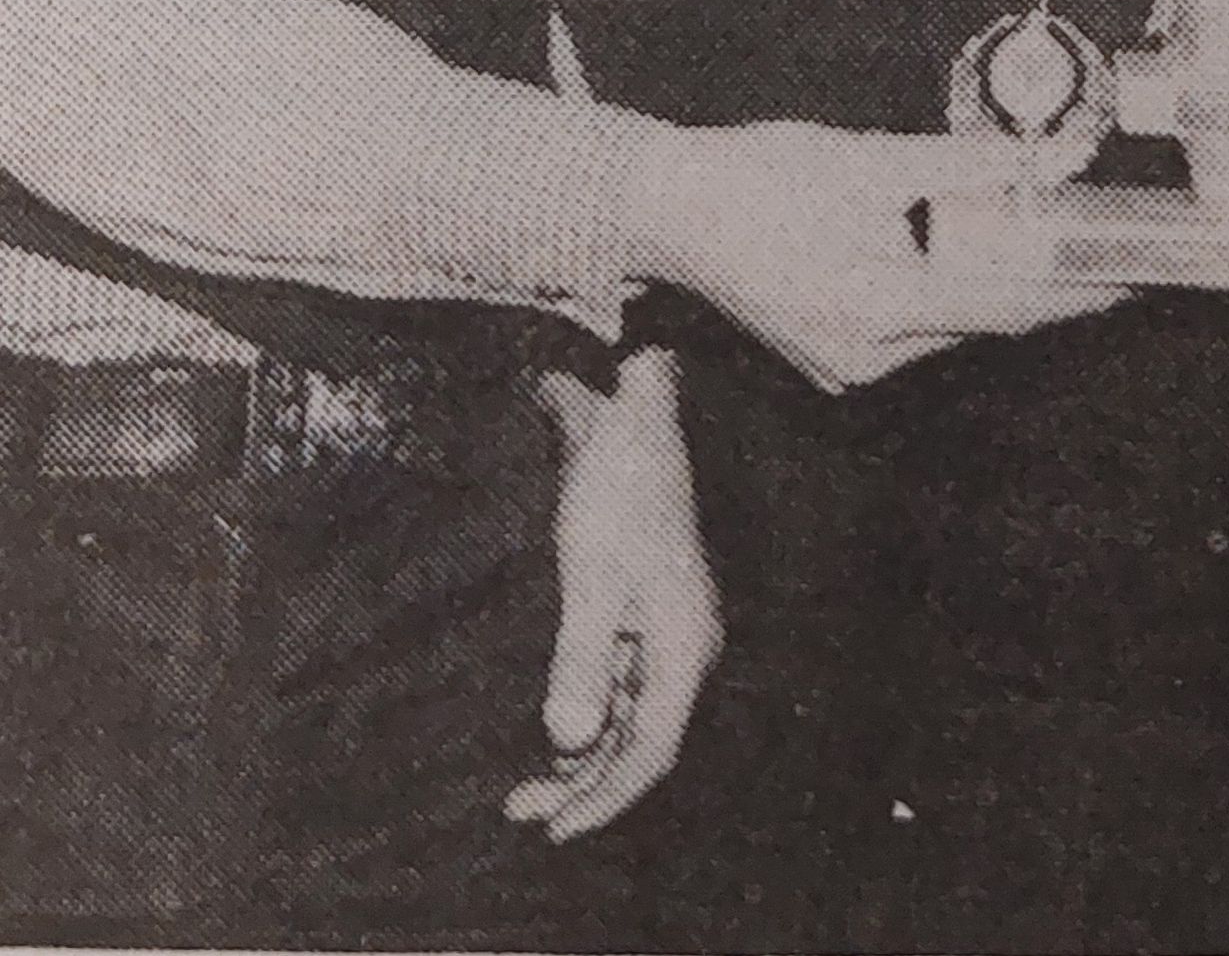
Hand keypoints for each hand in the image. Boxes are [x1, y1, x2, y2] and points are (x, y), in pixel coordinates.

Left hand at [507, 349, 721, 841]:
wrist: (636, 421)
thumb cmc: (617, 492)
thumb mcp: (590, 576)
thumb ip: (580, 660)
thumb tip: (568, 739)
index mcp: (684, 641)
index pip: (653, 748)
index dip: (607, 798)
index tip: (556, 831)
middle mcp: (684, 646)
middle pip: (643, 741)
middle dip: (587, 786)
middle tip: (522, 811)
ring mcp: (667, 632)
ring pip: (630, 718)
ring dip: (583, 758)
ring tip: (523, 789)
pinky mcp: (646, 615)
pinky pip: (621, 688)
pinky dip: (586, 719)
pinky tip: (553, 735)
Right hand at [625, 119, 1126, 391]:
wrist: (667, 210)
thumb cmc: (760, 177)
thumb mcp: (871, 159)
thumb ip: (962, 165)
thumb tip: (1038, 160)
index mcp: (879, 307)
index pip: (1007, 306)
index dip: (1075, 292)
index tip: (1130, 279)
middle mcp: (867, 355)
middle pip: (983, 321)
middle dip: (1042, 285)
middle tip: (1101, 251)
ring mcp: (846, 367)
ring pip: (949, 327)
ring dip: (991, 288)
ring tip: (1046, 246)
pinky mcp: (832, 360)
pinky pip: (912, 331)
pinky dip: (944, 297)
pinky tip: (966, 259)